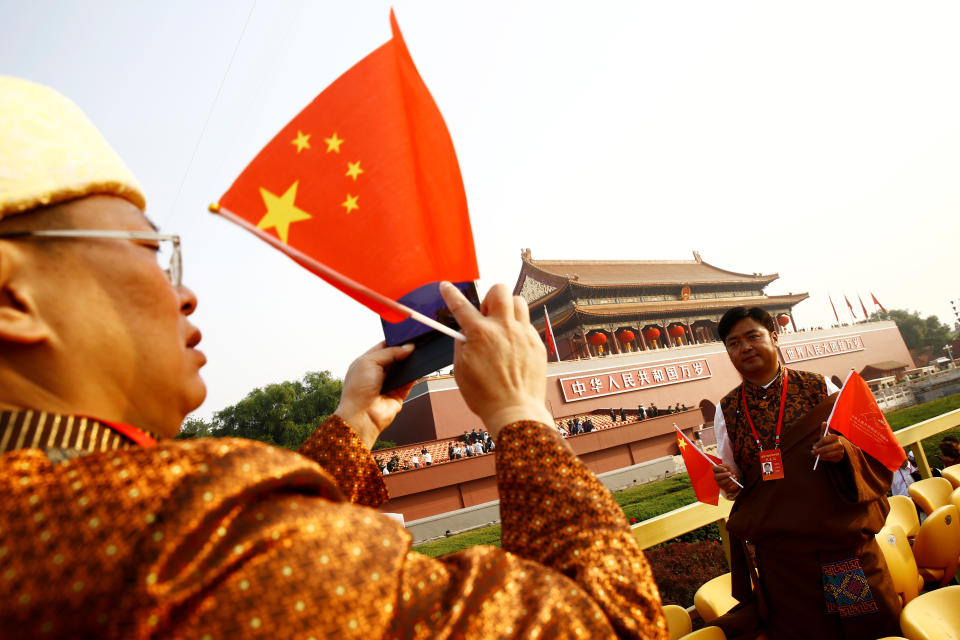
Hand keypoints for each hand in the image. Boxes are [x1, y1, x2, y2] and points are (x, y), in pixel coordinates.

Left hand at [334, 342, 415, 449]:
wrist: (362, 416)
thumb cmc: (357, 389)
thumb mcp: (369, 362)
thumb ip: (390, 352)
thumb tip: (408, 347)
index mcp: (367, 362)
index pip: (383, 347)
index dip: (395, 341)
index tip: (407, 335)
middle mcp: (378, 372)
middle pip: (396, 357)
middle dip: (405, 351)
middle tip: (417, 342)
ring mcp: (389, 383)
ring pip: (404, 369)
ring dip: (412, 362)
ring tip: (421, 352)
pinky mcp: (399, 394)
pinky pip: (411, 381)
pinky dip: (416, 375)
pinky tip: (422, 366)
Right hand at [439, 282, 552, 434]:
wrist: (515, 411)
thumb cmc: (485, 395)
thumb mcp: (460, 369)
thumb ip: (461, 345)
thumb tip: (464, 333)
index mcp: (480, 334)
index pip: (461, 306)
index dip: (451, 294)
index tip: (446, 286)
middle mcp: (503, 328)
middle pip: (500, 290)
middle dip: (491, 296)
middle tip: (487, 314)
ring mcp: (523, 334)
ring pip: (519, 302)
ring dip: (508, 309)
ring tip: (503, 327)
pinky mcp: (537, 344)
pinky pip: (528, 325)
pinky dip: (519, 330)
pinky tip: (514, 347)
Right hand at [713, 464, 740, 498]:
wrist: (734, 477)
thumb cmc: (730, 470)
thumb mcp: (729, 467)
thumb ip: (726, 466)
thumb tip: (720, 465)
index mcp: (716, 470)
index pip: (714, 468)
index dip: (719, 469)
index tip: (726, 469)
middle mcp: (716, 476)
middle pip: (716, 476)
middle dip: (724, 475)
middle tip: (730, 473)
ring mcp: (719, 482)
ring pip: (722, 482)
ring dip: (729, 479)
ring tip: (734, 476)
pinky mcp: (724, 487)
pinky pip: (727, 486)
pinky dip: (731, 482)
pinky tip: (734, 479)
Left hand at [812, 427, 845, 462]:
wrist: (836, 448)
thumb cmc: (828, 440)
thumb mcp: (825, 435)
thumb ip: (824, 429)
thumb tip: (824, 422)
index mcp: (835, 437)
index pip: (825, 440)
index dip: (819, 444)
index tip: (813, 447)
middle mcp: (839, 444)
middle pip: (828, 448)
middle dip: (819, 450)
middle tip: (812, 452)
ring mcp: (841, 451)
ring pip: (829, 454)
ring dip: (821, 455)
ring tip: (815, 455)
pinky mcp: (840, 457)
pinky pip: (831, 459)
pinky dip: (825, 458)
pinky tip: (821, 457)